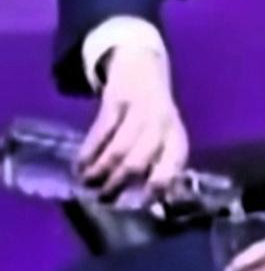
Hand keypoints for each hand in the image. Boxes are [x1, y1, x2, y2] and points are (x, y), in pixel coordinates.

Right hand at [77, 45, 188, 197]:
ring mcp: (140, 110)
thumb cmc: (153, 115)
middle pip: (141, 161)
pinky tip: (80, 164)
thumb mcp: (164, 136)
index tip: (141, 204)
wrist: (142, 66)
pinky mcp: (118, 100)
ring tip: (88, 183)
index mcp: (176, 137)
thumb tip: (159, 204)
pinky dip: (89, 151)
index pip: (174, 165)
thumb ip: (161, 167)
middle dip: (120, 184)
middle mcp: (162, 123)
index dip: (160, 185)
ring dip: (101, 170)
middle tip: (104, 199)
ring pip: (119, 148)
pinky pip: (102, 131)